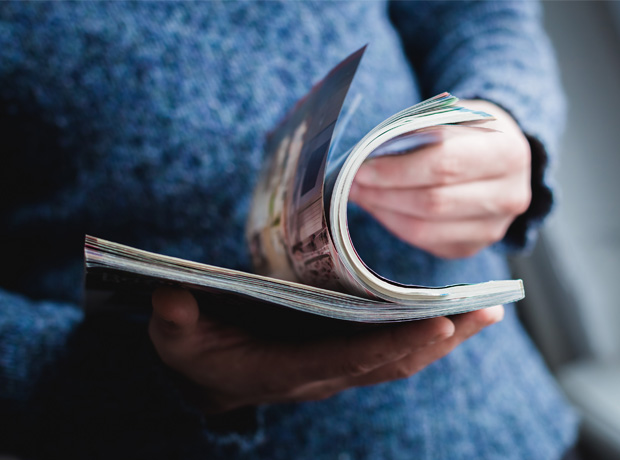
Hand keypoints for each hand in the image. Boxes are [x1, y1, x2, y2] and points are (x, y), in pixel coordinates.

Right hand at [149, 286, 503, 413]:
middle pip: (391, 362)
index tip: (438, 321)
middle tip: (485, 311)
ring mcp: (336, 369)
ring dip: (443, 339)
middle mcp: (322, 374)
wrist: (207, 380)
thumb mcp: (176, 341)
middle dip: (439, 339)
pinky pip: (391, 352)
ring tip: (485, 313)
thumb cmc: (195, 356)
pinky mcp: (342, 358)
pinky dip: (424, 336)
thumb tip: (171, 299)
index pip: (348, 359)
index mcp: (286, 370)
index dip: (392, 344)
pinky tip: (451, 318)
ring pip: (399, 359)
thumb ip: (175, 324)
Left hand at [349, 100, 530, 258]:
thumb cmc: (469, 133)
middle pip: (432, 203)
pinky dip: (394, 224)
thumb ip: (417, 134)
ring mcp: (493, 229)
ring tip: (359, 193)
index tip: (361, 167)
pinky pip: (423, 242)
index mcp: (507, 153)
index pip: (444, 165)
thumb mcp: (451, 118)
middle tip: (351, 182)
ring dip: (383, 210)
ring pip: (424, 229)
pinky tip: (379, 207)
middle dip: (383, 192)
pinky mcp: (472, 247)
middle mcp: (509, 197)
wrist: (501, 158)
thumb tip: (368, 157)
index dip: (397, 170)